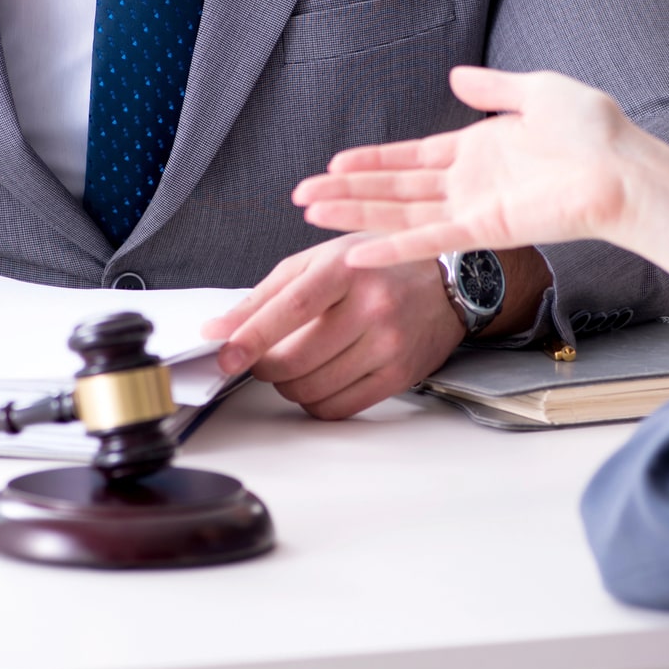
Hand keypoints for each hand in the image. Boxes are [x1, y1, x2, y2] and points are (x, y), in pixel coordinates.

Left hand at [202, 234, 465, 419]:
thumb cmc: (375, 266)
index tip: (224, 355)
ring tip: (297, 363)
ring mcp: (389, 344)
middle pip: (295, 360)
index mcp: (345, 269)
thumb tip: (220, 329)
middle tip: (264, 356)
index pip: (290, 310)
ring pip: (311, 388)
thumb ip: (266, 294)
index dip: (251, 337)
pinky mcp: (400, 375)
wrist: (448, 281)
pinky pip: (338, 408)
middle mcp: (372, 307)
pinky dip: (315, 401)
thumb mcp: (319, 261)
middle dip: (265, 366)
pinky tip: (319, 379)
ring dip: (289, 385)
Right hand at [293, 67, 668, 287]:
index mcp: (480, 150)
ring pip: (399, 212)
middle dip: (347, 189)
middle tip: (302, 192)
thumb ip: (492, 88)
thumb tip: (456, 77)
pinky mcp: (485, 229)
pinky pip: (429, 239)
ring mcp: (474, 208)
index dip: (372, 160)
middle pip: (394, 188)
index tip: (334, 161)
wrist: (626, 167)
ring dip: (354, 213)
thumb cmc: (594, 131)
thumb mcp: (537, 90)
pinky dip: (392, 245)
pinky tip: (356, 250)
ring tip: (309, 211)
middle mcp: (469, 183)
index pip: (412, 157)